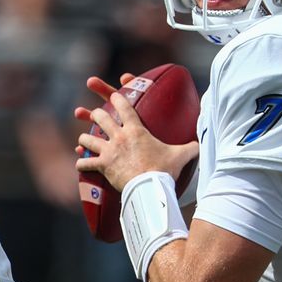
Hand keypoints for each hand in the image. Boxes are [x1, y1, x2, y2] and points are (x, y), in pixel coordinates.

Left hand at [74, 74, 198, 191]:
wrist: (150, 187)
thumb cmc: (164, 170)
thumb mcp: (180, 156)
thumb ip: (191, 148)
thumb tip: (201, 146)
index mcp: (136, 130)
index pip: (124, 107)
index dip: (117, 98)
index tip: (112, 94)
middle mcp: (119, 137)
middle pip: (101, 118)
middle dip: (95, 114)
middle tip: (94, 114)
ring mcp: (109, 151)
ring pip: (88, 139)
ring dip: (84, 139)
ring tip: (83, 140)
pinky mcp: (103, 165)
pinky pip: (86, 163)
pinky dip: (82, 164)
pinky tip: (80, 164)